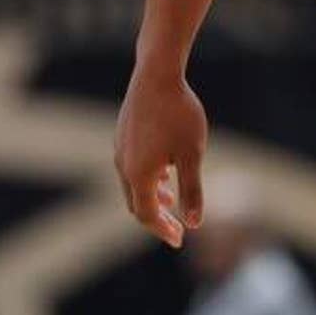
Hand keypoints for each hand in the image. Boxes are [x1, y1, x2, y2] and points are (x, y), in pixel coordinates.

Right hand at [114, 65, 207, 247]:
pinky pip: (132, 167)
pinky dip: (148, 178)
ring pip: (133, 185)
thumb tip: (195, 223)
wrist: (156, 75)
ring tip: (172, 201)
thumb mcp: (192, 154)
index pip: (148, 215)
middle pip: (137, 204)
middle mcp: (123, 166)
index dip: (164, 230)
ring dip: (152, 197)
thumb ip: (192, 190)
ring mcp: (120, 150)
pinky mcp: (122, 135)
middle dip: (157, 218)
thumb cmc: (179, 114)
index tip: (180, 240)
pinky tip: (165, 171)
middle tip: (177, 228)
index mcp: (139, 176)